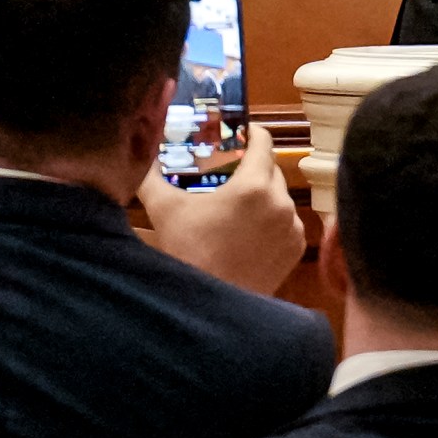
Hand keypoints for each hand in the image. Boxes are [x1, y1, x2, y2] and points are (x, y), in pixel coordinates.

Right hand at [136, 125, 306, 295]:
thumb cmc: (188, 253)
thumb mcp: (165, 210)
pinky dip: (271, 219)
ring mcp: (291, 227)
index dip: (249, 132)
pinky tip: (248, 228)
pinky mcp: (295, 248)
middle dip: (251, 165)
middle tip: (227, 170)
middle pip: (271, 168)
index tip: (237, 133)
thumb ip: (153, 176)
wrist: (211, 304)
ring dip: (262, 194)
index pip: (263, 142)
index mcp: (254, 186)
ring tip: (235, 204)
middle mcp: (281, 202)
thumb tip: (142, 154)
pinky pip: (286, 220)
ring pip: (280, 195)